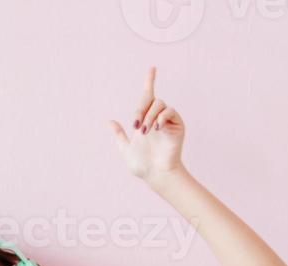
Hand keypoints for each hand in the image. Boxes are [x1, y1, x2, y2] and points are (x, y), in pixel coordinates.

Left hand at [108, 66, 184, 183]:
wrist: (156, 174)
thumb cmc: (142, 165)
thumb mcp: (125, 149)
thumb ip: (119, 135)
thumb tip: (109, 122)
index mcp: (145, 120)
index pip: (147, 96)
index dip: (150, 81)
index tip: (152, 68)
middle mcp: (156, 117)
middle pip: (149, 99)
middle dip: (140, 109)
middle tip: (135, 126)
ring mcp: (167, 120)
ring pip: (158, 104)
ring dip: (149, 116)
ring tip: (145, 132)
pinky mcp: (177, 125)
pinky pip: (169, 111)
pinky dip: (161, 117)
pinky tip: (156, 128)